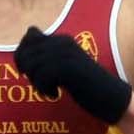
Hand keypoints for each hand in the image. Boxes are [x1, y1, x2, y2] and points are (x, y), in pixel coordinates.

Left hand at [13, 27, 132, 124]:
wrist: (111, 98)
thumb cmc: (86, 85)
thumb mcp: (64, 67)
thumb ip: (46, 56)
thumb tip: (23, 45)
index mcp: (62, 40)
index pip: (29, 36)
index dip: (23, 55)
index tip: (34, 71)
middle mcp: (63, 42)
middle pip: (26, 52)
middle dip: (28, 71)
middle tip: (41, 83)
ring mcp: (67, 54)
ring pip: (32, 66)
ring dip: (37, 83)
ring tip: (51, 90)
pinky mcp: (69, 69)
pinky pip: (41, 77)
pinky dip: (44, 90)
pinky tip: (55, 95)